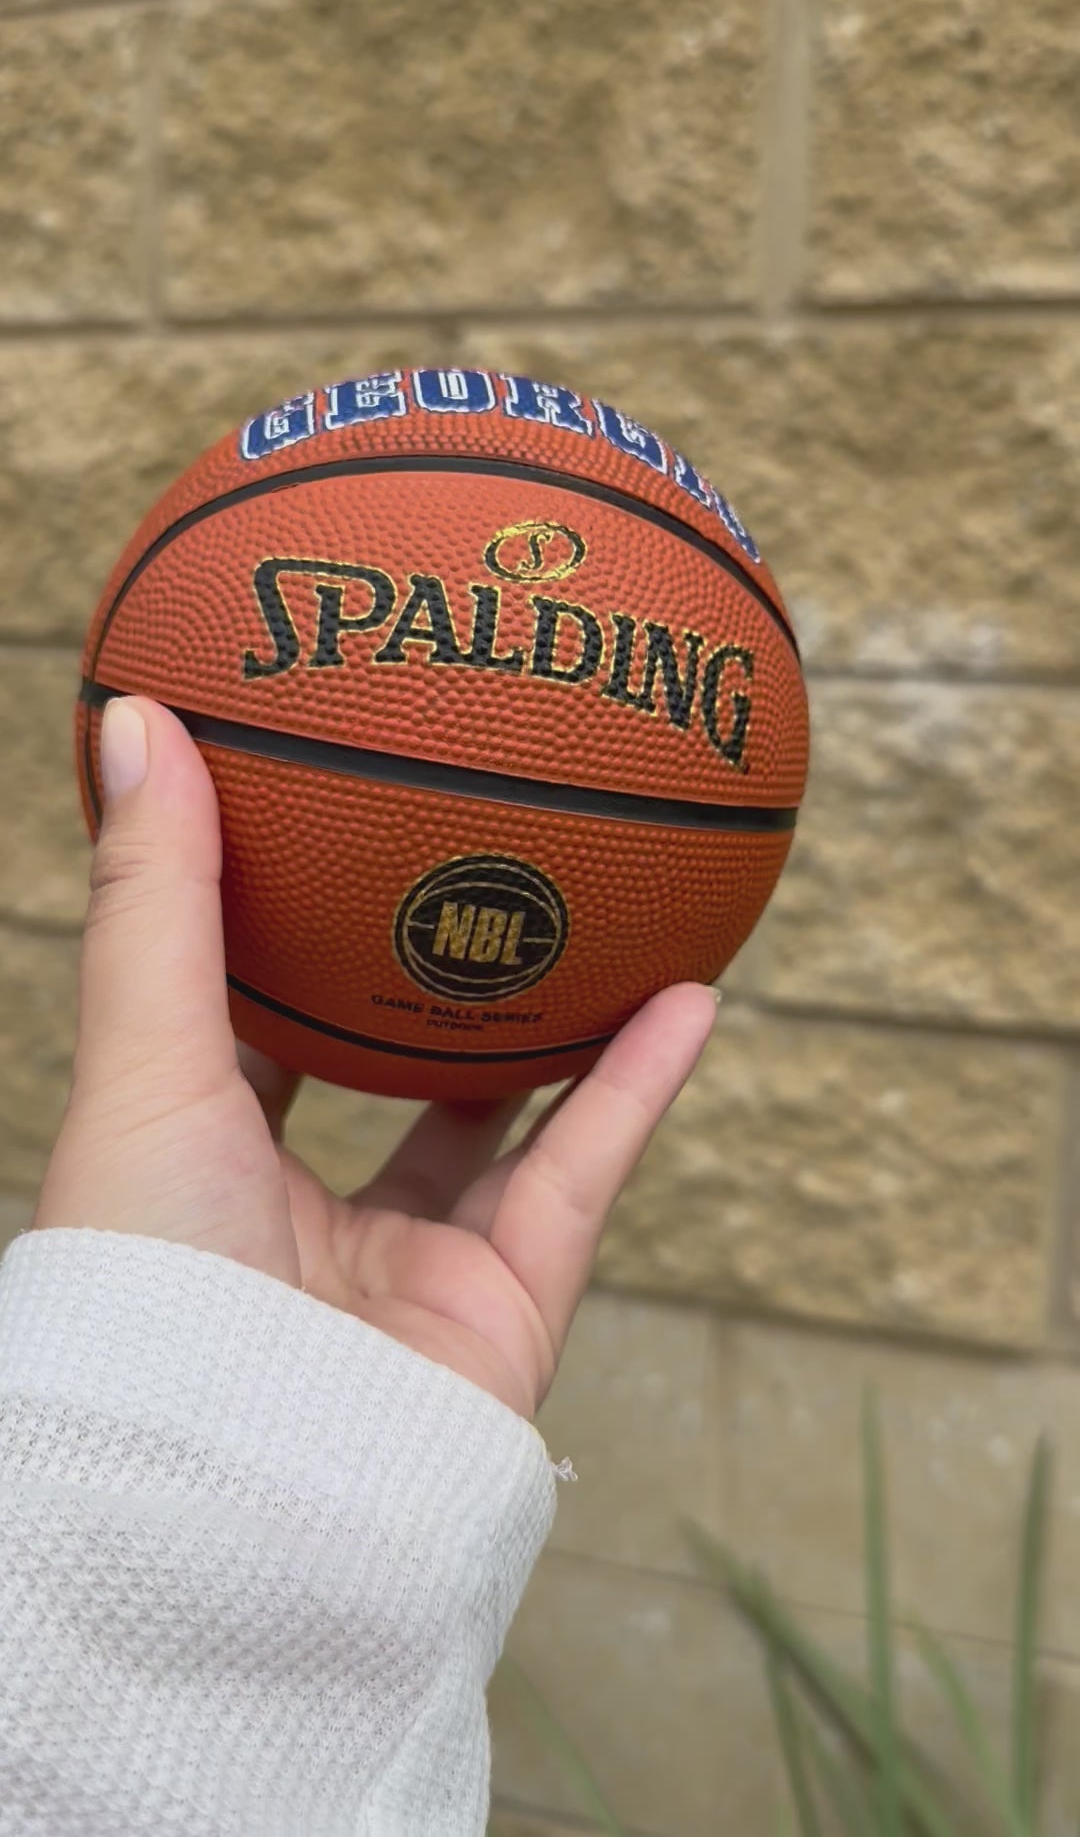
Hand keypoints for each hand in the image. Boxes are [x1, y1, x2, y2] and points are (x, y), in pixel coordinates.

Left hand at [37, 698, 714, 1417]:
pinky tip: (692, 992)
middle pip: (383, 1090)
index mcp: (206, 1174)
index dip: (276, 959)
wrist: (248, 1486)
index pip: (244, 1049)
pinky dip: (640, 1085)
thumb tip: (138, 718)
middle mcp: (310, 1226)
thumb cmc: (155, 1279)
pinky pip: (587, 1173)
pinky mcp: (512, 1308)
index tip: (315, 858)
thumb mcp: (141, 1062)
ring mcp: (415, 1273)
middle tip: (475, 880)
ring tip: (613, 922)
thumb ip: (156, 899)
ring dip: (560, 1035)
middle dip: (426, 998)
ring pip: (505, 1132)